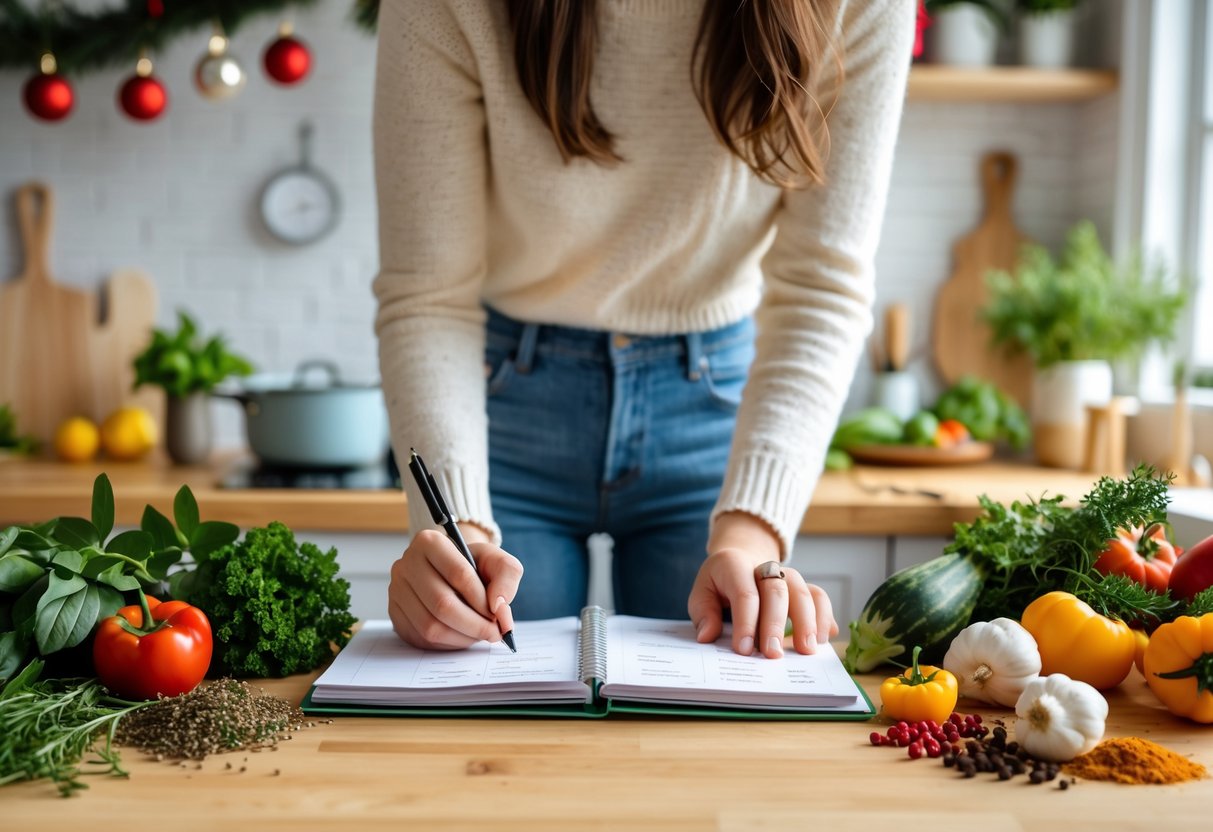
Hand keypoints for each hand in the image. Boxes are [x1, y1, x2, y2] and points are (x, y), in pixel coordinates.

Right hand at [388, 525, 522, 649]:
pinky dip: (448, 643)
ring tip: (480, 634)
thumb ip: (507, 577)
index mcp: (429, 542)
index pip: (459, 574)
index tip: (497, 614)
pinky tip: (462, 636)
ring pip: (430, 626)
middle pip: (442, 604)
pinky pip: (421, 639)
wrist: (453, 572)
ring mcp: (396, 590)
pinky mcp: (395, 614)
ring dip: (462, 637)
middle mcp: (406, 564)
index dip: (482, 600)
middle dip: (474, 625)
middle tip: (494, 633)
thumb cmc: (476, 566)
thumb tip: (498, 607)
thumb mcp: (498, 561)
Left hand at [687, 511, 836, 658]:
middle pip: (776, 592)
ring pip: (803, 592)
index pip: (744, 593)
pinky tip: (824, 638)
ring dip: (808, 621)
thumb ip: (704, 613)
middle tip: (774, 654)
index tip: (744, 650)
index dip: (746, 622)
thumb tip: (707, 636)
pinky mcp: (803, 586)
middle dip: (776, 625)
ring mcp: (788, 575)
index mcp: (734, 565)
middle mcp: (765, 566)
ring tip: (808, 649)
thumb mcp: (702, 593)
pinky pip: (819, 596)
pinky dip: (825, 616)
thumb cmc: (720, 584)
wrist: (742, 559)